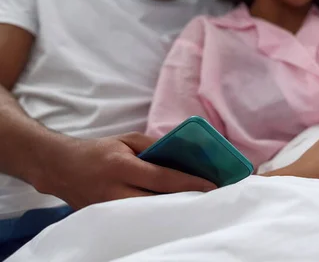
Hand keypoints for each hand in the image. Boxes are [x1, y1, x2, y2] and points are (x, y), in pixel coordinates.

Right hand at [33, 132, 216, 209]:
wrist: (62, 168)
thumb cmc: (100, 151)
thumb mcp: (127, 140)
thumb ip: (155, 146)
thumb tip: (183, 157)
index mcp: (122, 166)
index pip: (162, 178)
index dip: (189, 183)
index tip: (212, 187)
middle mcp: (114, 191)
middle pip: (157, 203)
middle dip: (184, 202)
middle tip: (208, 201)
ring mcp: (108, 209)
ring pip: (147, 217)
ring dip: (171, 213)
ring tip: (194, 207)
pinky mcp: (106, 220)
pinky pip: (136, 222)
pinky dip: (154, 219)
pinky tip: (171, 215)